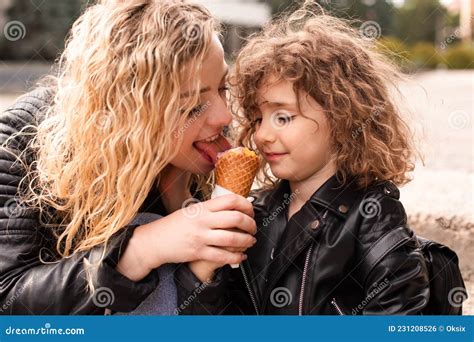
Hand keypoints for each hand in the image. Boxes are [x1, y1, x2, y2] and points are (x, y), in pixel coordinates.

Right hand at [117, 194, 255, 280]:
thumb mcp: (192, 210)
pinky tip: (240, 256)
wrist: (155, 240)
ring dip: (247, 241)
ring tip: (250, 241)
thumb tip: (233, 206)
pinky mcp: (198, 252)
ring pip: (233, 238)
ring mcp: (201, 236)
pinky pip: (223, 256)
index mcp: (202, 207)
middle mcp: (203, 220)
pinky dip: (236, 257)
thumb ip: (210, 209)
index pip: (231, 200)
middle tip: (253, 228)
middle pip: (236, 218)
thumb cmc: (175, 225)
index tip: (251, 210)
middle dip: (251, 224)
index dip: (246, 205)